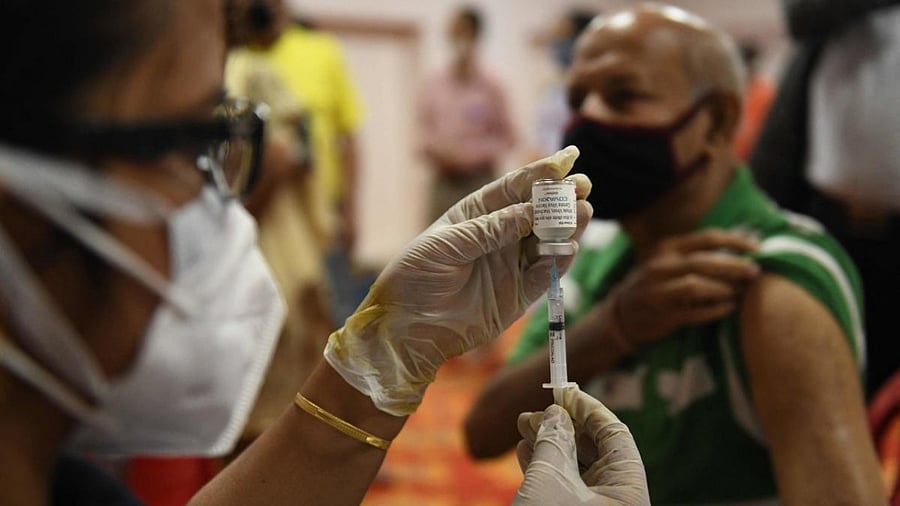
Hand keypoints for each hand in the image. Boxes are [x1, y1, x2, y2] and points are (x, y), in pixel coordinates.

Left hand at [324, 147, 591, 415]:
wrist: (406, 328)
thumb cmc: (415, 277)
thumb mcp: (447, 245)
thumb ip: (490, 229)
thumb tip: (532, 211)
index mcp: (478, 214)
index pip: (515, 187)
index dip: (541, 172)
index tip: (568, 159)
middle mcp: (500, 235)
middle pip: (539, 211)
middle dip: (562, 197)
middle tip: (583, 185)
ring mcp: (512, 264)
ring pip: (549, 240)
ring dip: (568, 226)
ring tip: (584, 211)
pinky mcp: (521, 293)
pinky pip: (547, 273)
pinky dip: (560, 260)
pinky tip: (569, 246)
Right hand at [513, 387, 649, 505]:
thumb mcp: (551, 478)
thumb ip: (555, 442)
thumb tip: (555, 413)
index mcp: (627, 490)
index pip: (615, 435)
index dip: (589, 409)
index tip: (564, 392)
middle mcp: (615, 497)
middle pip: (593, 449)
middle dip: (561, 426)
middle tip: (534, 412)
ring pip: (574, 467)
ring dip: (548, 444)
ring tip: (523, 426)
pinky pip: (564, 485)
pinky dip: (545, 467)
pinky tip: (525, 450)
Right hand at [608, 229, 759, 347]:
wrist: (622, 313)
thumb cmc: (655, 283)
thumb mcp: (668, 261)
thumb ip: (696, 254)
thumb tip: (742, 247)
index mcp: (666, 248)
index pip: (706, 238)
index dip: (735, 241)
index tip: (757, 248)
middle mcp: (659, 266)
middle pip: (703, 262)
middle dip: (733, 266)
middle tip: (755, 272)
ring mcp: (658, 291)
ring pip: (696, 286)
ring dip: (723, 289)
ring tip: (741, 292)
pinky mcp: (661, 314)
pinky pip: (693, 312)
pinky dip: (714, 311)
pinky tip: (729, 309)